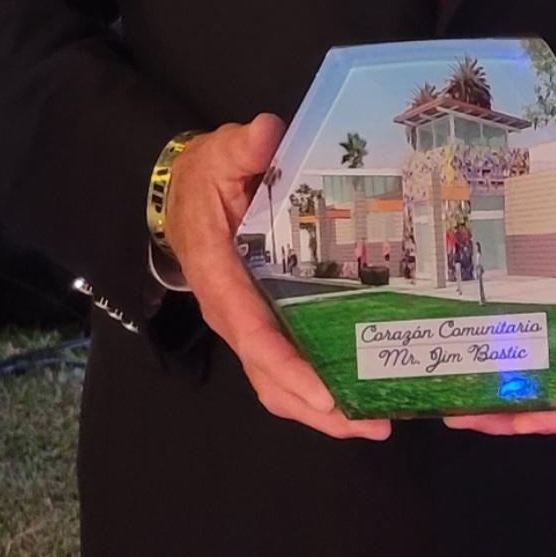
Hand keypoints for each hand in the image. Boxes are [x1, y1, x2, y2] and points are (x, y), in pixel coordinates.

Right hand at [165, 113, 389, 441]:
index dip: (285, 365)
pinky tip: (356, 396)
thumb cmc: (204, 177)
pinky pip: (284, 369)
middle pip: (268, 375)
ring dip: (320, 410)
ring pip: (275, 383)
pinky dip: (316, 391)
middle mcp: (231, 312)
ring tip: (374, 423)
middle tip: (372, 423)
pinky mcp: (261, 324)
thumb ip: (242, 147)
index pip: (251, 330)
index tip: (323, 392)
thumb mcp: (218, 154)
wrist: (181, 192)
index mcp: (220, 276)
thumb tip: (266, 133)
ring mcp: (245, 324)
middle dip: (315, 407)